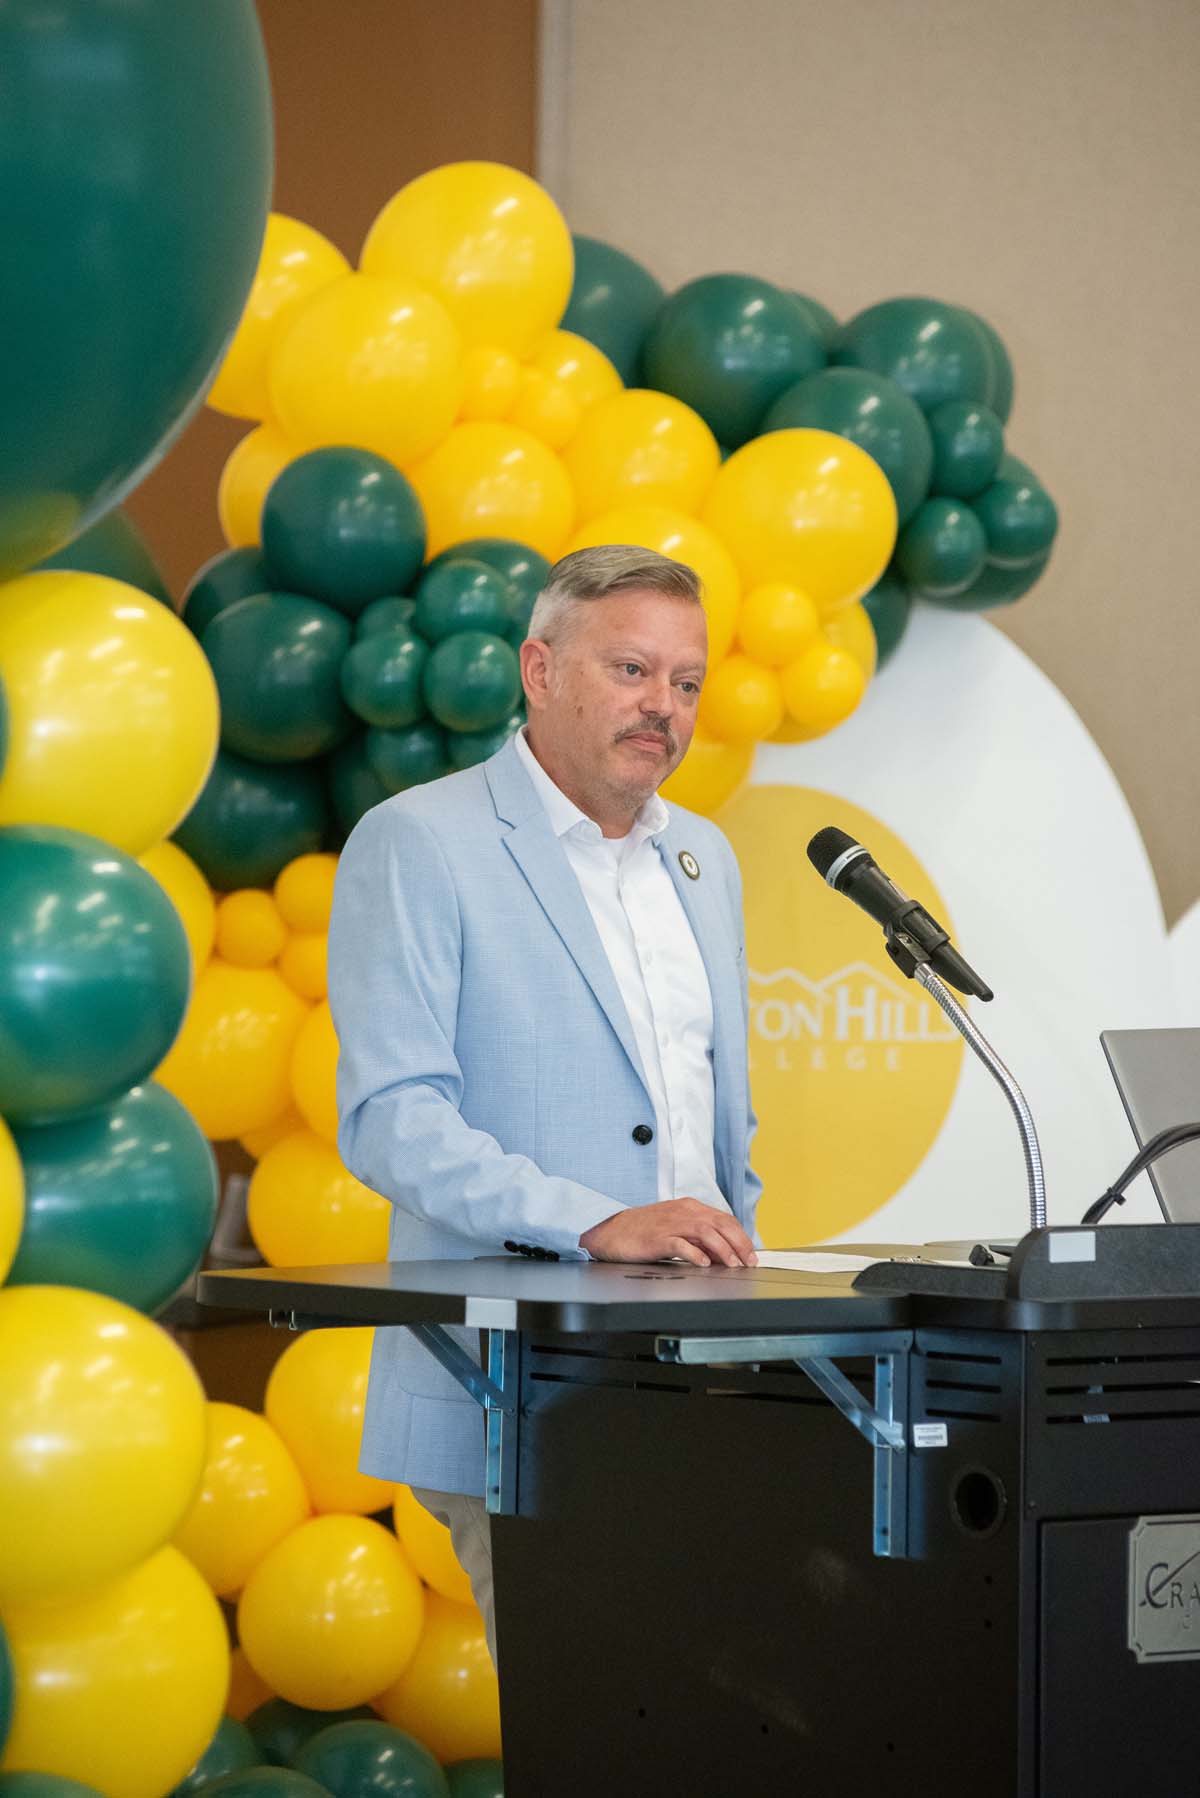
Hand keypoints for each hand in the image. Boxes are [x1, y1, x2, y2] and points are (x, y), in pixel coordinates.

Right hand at [579, 1199, 757, 1267]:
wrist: (612, 1232)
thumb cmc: (644, 1231)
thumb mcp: (675, 1227)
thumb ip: (698, 1236)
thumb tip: (722, 1253)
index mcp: (689, 1207)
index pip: (724, 1218)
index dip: (741, 1236)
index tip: (750, 1253)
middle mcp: (683, 1212)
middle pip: (720, 1223)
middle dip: (739, 1243)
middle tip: (748, 1261)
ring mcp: (670, 1224)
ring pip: (705, 1232)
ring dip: (723, 1249)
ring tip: (732, 1264)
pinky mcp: (657, 1238)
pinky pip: (681, 1244)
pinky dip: (695, 1253)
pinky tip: (703, 1263)